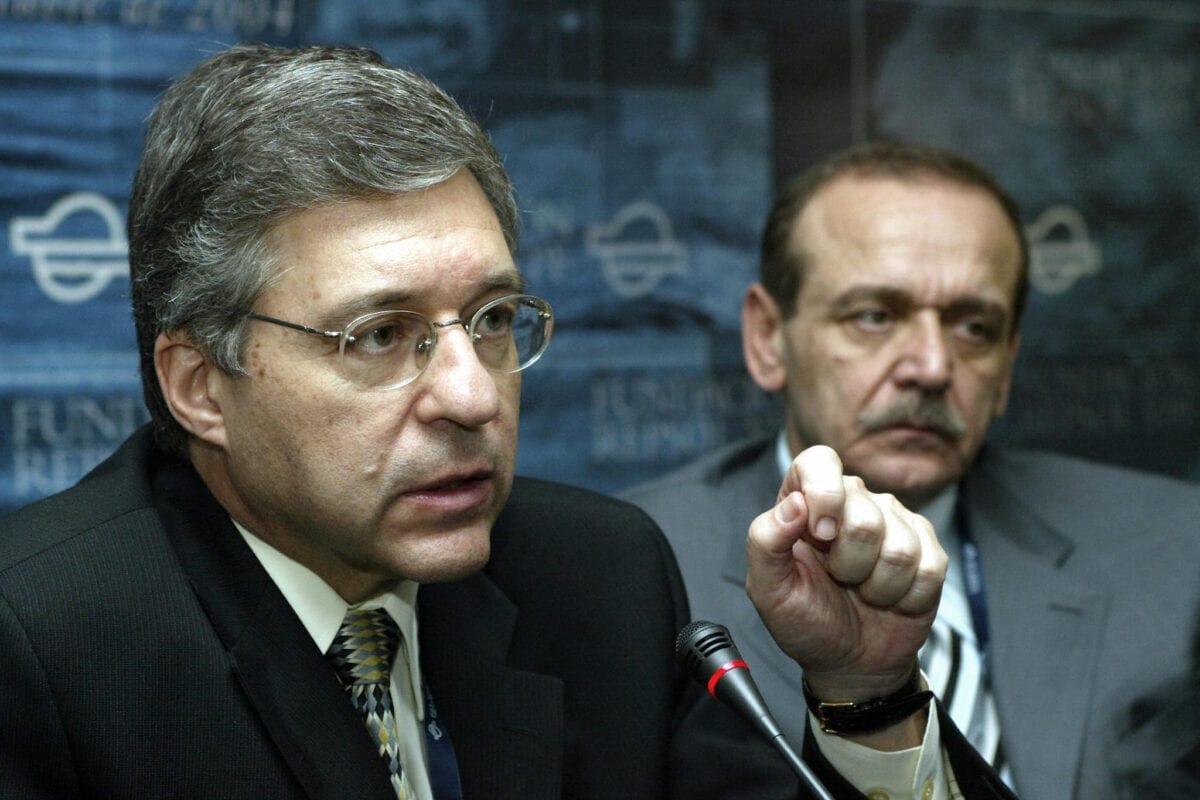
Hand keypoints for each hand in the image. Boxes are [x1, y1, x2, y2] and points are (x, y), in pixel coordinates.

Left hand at [745, 445, 945, 703]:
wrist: (850, 662)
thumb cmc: (805, 620)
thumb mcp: (769, 589)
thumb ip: (765, 541)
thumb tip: (793, 503)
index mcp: (806, 499)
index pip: (819, 461)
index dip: (824, 494)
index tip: (821, 536)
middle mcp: (853, 500)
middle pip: (865, 514)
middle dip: (849, 564)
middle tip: (839, 580)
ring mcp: (895, 521)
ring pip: (900, 547)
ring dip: (877, 586)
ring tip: (862, 592)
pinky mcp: (928, 548)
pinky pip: (929, 568)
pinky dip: (906, 596)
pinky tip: (890, 599)